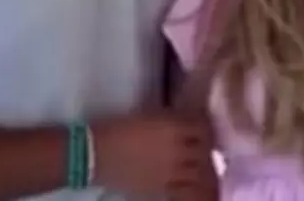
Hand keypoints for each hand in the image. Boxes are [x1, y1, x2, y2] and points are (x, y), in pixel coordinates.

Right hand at [94, 112, 217, 199]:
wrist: (96, 154)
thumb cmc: (120, 128)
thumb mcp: (151, 114)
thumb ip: (173, 119)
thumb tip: (188, 122)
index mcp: (174, 126)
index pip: (203, 126)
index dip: (205, 125)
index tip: (202, 125)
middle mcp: (178, 150)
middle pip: (205, 149)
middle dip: (207, 146)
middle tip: (205, 145)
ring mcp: (172, 172)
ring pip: (200, 172)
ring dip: (204, 167)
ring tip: (202, 165)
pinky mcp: (162, 189)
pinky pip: (186, 190)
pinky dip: (193, 186)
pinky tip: (192, 183)